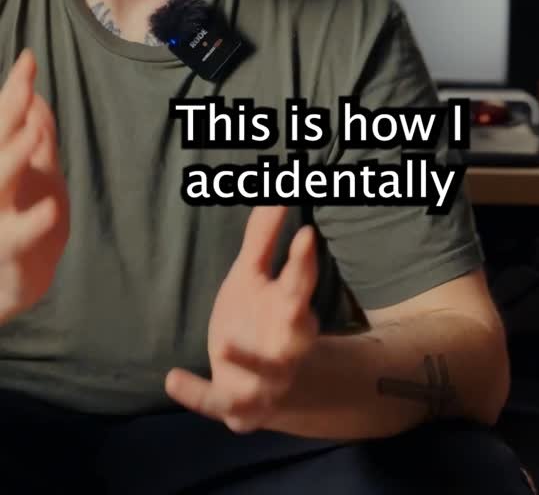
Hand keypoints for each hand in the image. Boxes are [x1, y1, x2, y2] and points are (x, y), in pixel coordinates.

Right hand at [0, 48, 69, 324]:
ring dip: (10, 159)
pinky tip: (50, 209)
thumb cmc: (19, 229)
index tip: (29, 59)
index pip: (1, 123)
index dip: (14, 91)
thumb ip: (37, 138)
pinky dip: (29, 226)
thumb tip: (35, 96)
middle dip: (6, 115)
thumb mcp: (35, 176)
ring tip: (33, 132)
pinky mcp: (1, 259)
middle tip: (25, 85)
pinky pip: (11, 243)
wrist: (8, 293)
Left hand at [165, 205, 318, 431]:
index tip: (305, 233)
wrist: (260, 386)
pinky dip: (198, 394)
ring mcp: (266, 379)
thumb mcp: (252, 275)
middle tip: (294, 301)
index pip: (301, 281)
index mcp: (290, 306)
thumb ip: (262, 238)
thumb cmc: (256, 318)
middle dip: (298, 315)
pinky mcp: (240, 406)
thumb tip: (274, 193)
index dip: (303, 259)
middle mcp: (287, 344)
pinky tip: (172, 379)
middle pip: (298, 329)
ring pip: (267, 373)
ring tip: (225, 344)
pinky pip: (222, 403)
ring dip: (250, 360)